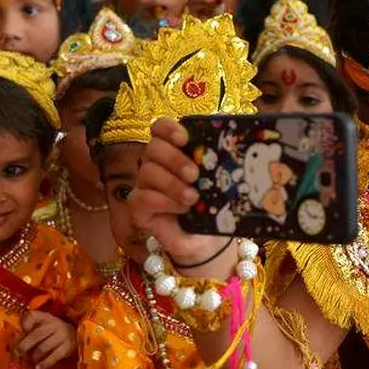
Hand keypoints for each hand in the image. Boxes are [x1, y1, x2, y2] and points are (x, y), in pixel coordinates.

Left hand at [18, 310, 75, 368]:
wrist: (76, 334)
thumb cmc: (53, 331)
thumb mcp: (43, 324)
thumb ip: (29, 329)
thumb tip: (15, 338)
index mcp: (46, 317)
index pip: (33, 316)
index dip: (25, 323)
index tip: (21, 331)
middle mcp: (54, 325)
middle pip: (36, 335)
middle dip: (24, 346)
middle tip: (17, 354)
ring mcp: (62, 336)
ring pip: (43, 347)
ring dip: (34, 356)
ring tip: (31, 359)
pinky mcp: (67, 347)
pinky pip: (54, 356)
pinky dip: (44, 363)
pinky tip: (38, 368)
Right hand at [130, 117, 237, 275]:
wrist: (208, 241)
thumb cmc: (213, 206)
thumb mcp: (221, 180)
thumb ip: (221, 156)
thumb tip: (230, 131)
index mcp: (175, 151)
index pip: (160, 127)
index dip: (168, 128)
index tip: (184, 137)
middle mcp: (156, 165)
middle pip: (153, 148)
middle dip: (174, 159)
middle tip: (195, 175)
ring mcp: (145, 186)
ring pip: (147, 172)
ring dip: (172, 183)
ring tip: (193, 198)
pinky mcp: (139, 208)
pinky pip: (143, 197)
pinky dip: (164, 201)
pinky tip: (182, 209)